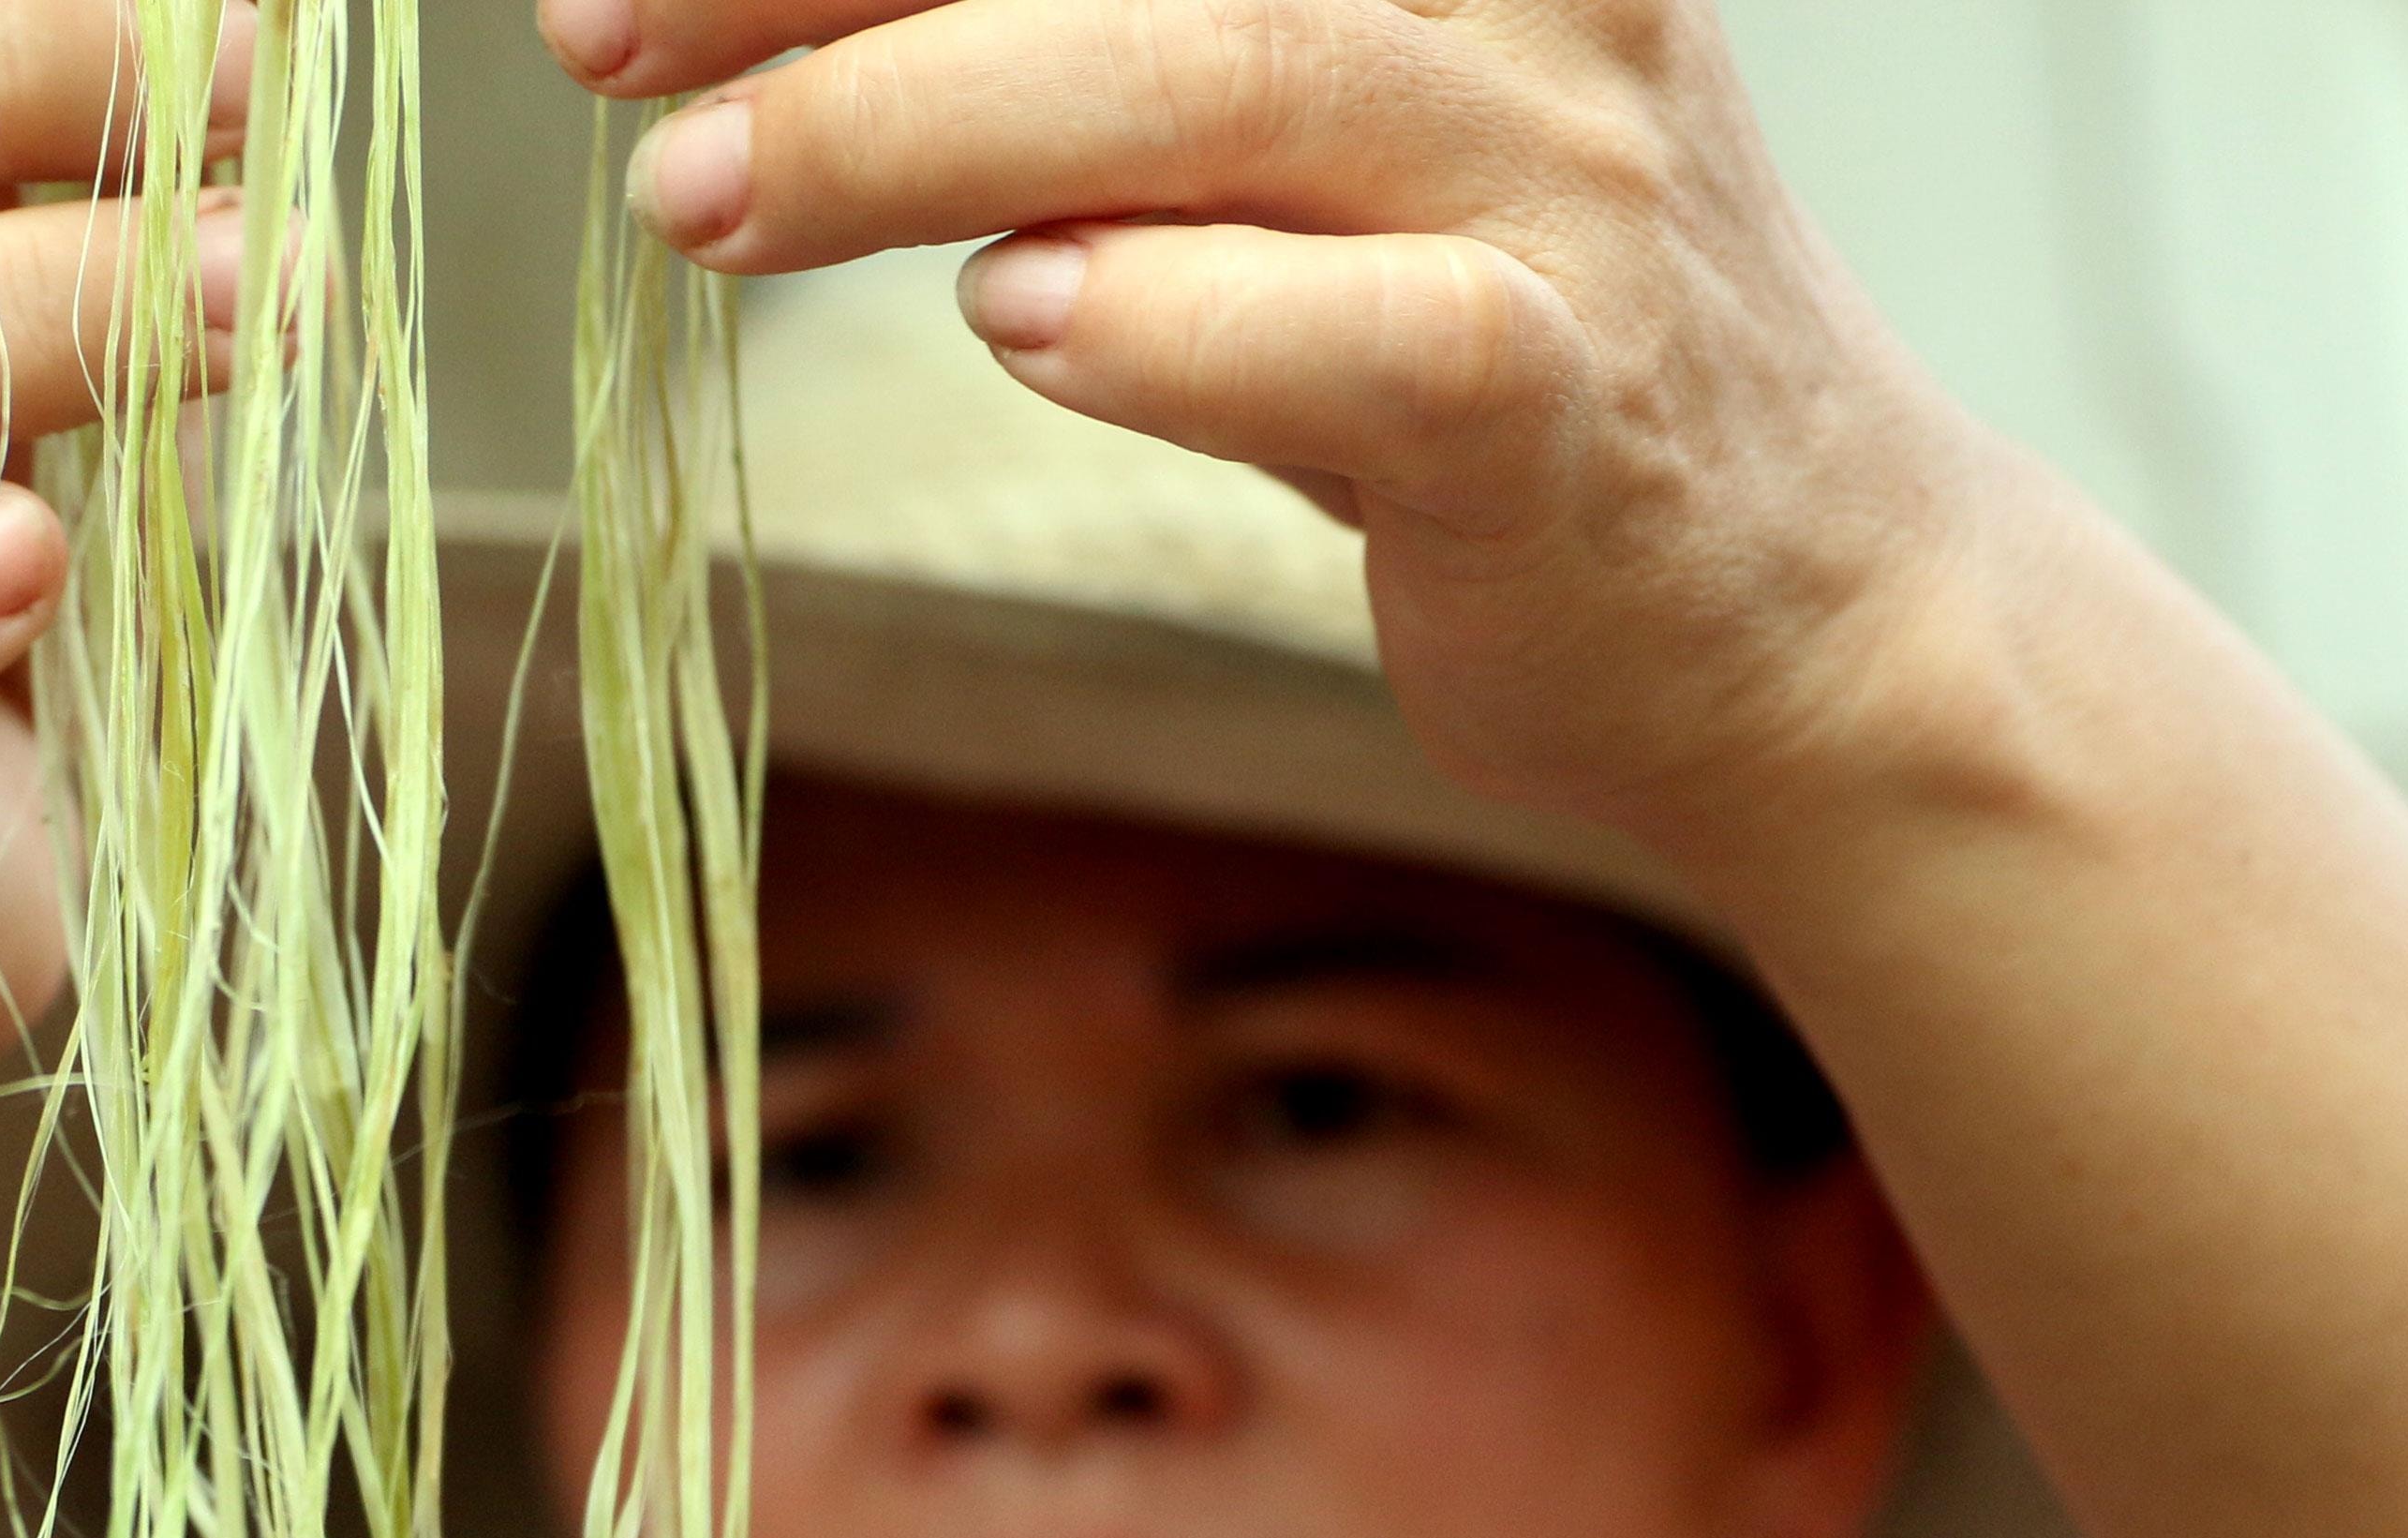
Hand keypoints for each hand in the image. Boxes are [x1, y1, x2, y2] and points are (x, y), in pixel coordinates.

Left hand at [560, 0, 1988, 868]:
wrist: (1806, 609)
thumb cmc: (1488, 349)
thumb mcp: (1299, 137)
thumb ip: (1089, 51)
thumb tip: (755, 24)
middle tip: (601, 40)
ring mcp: (1571, 182)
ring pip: (1218, 71)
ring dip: (914, 123)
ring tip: (697, 193)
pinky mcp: (1575, 407)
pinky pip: (1358, 333)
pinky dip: (1167, 321)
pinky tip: (1016, 327)